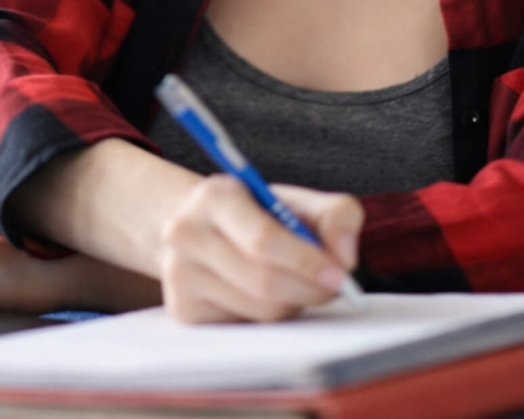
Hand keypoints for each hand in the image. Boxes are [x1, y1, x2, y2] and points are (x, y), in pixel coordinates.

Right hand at [157, 176, 363, 322]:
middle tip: (332, 286)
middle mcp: (186, 233)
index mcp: (216, 196)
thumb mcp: (296, 201)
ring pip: (259, 310)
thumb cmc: (258, 214)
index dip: (307, 261)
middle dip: (308, 289)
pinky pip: (244, 328)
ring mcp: (179, 274)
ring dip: (291, 303)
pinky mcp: (183, 310)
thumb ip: (336, 214)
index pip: (264, 240)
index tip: (339, 274)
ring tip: (293, 282)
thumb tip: (344, 256)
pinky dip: (268, 319)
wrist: (201, 225)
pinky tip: (266, 295)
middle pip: (264, 282)